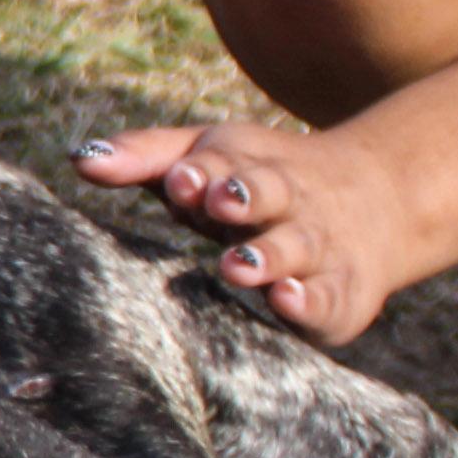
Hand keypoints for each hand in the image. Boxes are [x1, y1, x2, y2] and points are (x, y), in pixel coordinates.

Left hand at [73, 119, 412, 345]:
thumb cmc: (260, 182)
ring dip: (268, 255)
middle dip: (243, 195)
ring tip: (237, 265)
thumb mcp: (208, 158)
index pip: (222, 164)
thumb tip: (77, 156)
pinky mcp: (341, 292)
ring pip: (296, 247)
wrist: (380, 199)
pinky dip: (311, 300)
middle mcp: (286, 202)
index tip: (178, 180)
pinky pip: (329, 296)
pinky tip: (288, 300)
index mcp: (247, 167)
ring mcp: (316, 246)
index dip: (201, 172)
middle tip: (216, 202)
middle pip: (267, 193)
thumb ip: (145, 157)